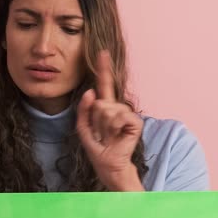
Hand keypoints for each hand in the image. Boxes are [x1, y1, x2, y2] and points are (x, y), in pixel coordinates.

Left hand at [76, 49, 143, 190]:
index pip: (104, 84)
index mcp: (105, 107)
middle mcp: (117, 107)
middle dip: (95, 121)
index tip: (102, 53)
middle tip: (101, 134)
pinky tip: (118, 136)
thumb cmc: (97, 147)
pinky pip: (119, 117)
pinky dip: (114, 128)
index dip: (104, 68)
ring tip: (108, 136)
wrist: (108, 164)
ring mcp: (127, 114)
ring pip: (107, 110)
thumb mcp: (83, 128)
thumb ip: (83, 109)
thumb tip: (91, 92)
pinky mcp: (135, 121)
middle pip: (100, 103)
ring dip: (103, 127)